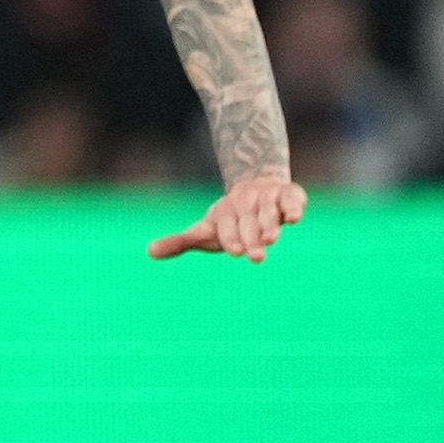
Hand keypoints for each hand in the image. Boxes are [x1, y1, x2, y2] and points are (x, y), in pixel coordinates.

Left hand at [149, 176, 307, 262]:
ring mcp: (268, 200)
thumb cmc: (229, 219)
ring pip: (269, 213)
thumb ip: (181, 241)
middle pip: (248, 224)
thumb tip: (149, 252)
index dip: (230, 238)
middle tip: (255, 257)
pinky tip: (294, 218)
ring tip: (272, 238)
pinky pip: (292, 200)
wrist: (256, 185)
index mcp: (224, 214)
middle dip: (252, 238)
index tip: (234, 252)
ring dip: (271, 225)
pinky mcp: (288, 195)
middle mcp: (246, 206)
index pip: (226, 228)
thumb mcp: (205, 230)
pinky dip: (294, 207)